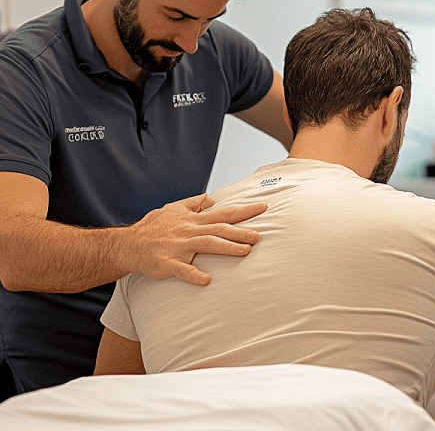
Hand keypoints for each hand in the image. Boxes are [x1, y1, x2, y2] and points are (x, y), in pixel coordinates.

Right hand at [122, 194, 265, 285]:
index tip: (263, 207)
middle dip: (240, 231)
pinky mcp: (168, 263)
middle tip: (259, 235)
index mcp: (192, 219)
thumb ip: (193, 203)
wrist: (128, 244)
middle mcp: (188, 231)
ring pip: (206, 245)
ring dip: (227, 248)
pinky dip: (194, 274)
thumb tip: (210, 197)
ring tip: (246, 251)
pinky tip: (207, 280)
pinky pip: (182, 269)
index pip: (223, 213)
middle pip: (219, 229)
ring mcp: (178, 247)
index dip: (244, 210)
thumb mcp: (172, 209)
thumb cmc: (152, 227)